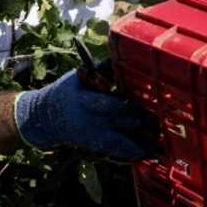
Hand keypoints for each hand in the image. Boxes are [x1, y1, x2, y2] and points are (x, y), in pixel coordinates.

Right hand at [14, 70, 160, 159]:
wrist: (45, 117)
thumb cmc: (68, 91)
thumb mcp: (80, 76)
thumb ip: (103, 69)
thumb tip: (123, 52)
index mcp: (84, 99)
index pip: (105, 103)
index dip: (124, 106)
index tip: (143, 103)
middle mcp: (90, 118)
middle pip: (117, 120)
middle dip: (139, 121)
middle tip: (159, 122)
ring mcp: (93, 133)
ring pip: (119, 139)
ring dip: (140, 142)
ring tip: (160, 145)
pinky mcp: (96, 143)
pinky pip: (116, 149)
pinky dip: (133, 152)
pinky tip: (150, 154)